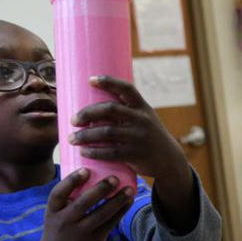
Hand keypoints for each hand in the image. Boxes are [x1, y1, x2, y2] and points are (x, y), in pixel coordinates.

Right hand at [31, 169, 133, 240]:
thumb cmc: (58, 228)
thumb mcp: (55, 214)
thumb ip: (68, 199)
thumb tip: (92, 175)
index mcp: (53, 212)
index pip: (58, 194)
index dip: (71, 181)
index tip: (86, 170)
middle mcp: (65, 222)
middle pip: (83, 203)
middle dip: (100, 189)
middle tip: (114, 177)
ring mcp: (80, 233)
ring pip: (101, 214)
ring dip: (117, 200)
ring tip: (130, 189)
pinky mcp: (94, 240)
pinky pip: (110, 224)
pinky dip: (120, 211)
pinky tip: (128, 201)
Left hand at [70, 76, 187, 179]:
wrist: (170, 161)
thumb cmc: (149, 138)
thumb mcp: (145, 120)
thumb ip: (126, 113)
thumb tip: (93, 108)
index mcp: (143, 108)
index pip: (126, 89)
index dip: (109, 82)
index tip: (91, 79)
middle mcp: (142, 119)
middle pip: (110, 109)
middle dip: (88, 113)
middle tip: (73, 120)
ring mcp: (139, 137)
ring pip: (107, 132)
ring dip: (85, 135)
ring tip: (72, 139)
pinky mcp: (136, 154)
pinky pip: (111, 152)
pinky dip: (94, 152)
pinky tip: (84, 152)